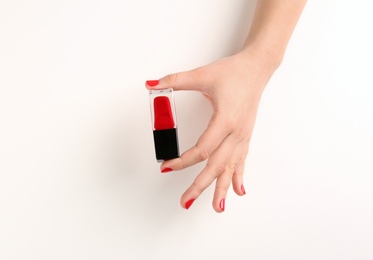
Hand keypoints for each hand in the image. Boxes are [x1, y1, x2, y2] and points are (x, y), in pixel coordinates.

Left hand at [146, 50, 276, 211]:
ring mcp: (242, 137)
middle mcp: (235, 133)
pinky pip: (242, 162)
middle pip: (216, 166)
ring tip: (216, 207)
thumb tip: (151, 84)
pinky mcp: (245, 137)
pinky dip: (239, 178)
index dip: (183, 161)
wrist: (257, 69)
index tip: (167, 167)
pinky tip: (239, 191)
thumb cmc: (234, 73)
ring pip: (231, 168)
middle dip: (200, 186)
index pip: (202, 149)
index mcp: (225, 120)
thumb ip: (174, 80)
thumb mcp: (202, 75)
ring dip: (222, 189)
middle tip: (186, 202)